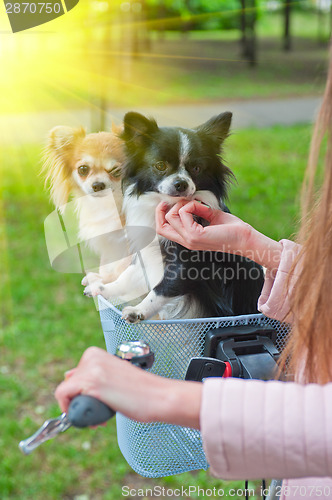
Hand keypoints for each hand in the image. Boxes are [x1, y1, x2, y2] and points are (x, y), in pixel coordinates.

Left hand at [55, 347, 201, 428]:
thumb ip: (93, 375)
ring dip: (79, 409)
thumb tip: (69, 377)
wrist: (158, 396)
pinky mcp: (92, 382)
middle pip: (69, 384)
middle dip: (80, 402)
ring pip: (66, 392)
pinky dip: (70, 411)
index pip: (74, 376)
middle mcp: (91, 356)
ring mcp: (91, 368)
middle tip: (99, 413)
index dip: (82, 394)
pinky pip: (64, 395)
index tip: (97, 404)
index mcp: (95, 353)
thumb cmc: (140, 391)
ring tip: (99, 418)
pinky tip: (91, 419)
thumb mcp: (112, 377)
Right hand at [155, 200, 282, 272]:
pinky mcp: (195, 235)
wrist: (244, 238)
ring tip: (197, 204)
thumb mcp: (211, 216)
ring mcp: (189, 239)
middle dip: (164, 210)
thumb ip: (198, 210)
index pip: (162, 230)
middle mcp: (186, 241)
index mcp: (188, 239)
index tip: (167, 203)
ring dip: (183, 204)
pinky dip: (191, 206)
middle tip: (180, 201)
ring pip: (171, 217)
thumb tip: (187, 200)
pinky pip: (184, 213)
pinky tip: (203, 208)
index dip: (160, 215)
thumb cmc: (231, 228)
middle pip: (160, 226)